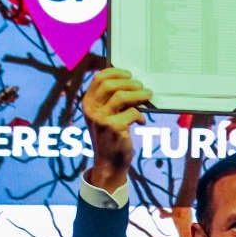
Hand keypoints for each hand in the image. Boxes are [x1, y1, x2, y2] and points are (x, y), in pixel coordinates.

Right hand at [82, 67, 150, 191]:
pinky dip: (140, 116)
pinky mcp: (114, 128)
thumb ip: (111, 101)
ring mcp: (101, 119)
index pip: (99, 79)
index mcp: (87, 103)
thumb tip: (131, 82)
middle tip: (141, 86)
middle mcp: (91, 110)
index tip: (129, 74)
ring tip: (148, 95)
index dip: (116, 73)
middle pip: (110, 85)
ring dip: (138, 94)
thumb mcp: (104, 116)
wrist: (109, 163)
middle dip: (129, 83)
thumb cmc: (109, 137)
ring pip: (122, 96)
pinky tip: (141, 122)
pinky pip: (132, 113)